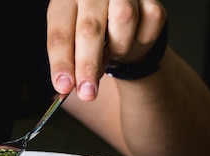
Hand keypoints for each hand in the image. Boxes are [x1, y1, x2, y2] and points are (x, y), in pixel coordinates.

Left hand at [46, 0, 166, 100]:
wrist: (124, 19)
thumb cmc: (94, 33)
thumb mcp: (75, 45)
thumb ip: (72, 61)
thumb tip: (69, 85)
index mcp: (66, 0)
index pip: (60, 34)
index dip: (62, 62)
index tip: (64, 86)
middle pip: (90, 28)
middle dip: (88, 65)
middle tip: (87, 92)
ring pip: (123, 19)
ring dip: (119, 46)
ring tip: (113, 51)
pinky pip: (150, 20)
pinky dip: (142, 38)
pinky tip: (133, 39)